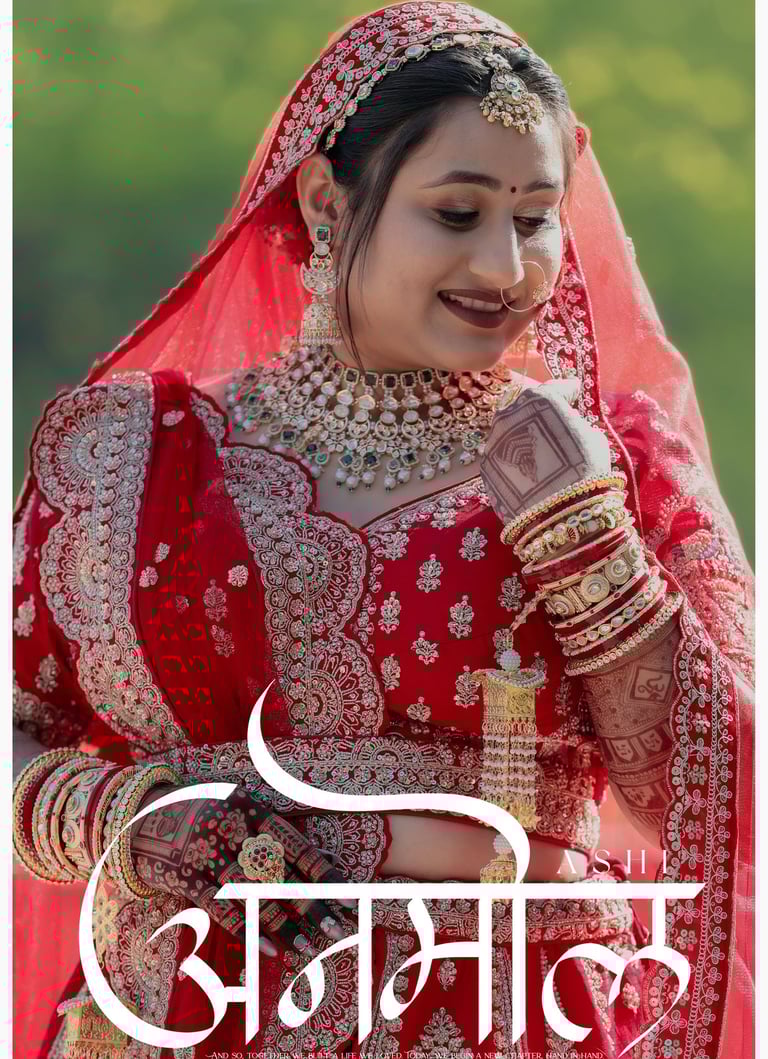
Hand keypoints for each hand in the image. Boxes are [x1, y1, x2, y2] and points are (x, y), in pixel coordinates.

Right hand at [130, 784, 353, 959]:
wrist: (141, 814)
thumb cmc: (204, 812)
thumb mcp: (239, 806)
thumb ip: (272, 831)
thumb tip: (322, 861)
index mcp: (252, 807)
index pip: (296, 845)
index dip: (325, 873)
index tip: (349, 896)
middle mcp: (232, 828)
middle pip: (280, 872)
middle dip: (312, 903)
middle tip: (338, 929)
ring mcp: (207, 853)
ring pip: (254, 894)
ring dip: (284, 923)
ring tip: (308, 947)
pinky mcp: (185, 877)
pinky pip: (223, 909)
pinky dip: (248, 930)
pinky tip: (270, 949)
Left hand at [480, 377, 611, 524]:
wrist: (558, 513)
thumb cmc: (585, 469)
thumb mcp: (592, 437)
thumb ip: (576, 423)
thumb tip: (570, 422)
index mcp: (540, 400)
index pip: (557, 388)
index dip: (569, 393)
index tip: (576, 396)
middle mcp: (509, 414)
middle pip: (527, 407)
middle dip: (541, 414)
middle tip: (556, 427)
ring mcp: (493, 441)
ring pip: (510, 431)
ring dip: (524, 437)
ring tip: (540, 454)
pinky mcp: (486, 467)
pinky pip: (503, 456)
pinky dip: (514, 460)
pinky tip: (528, 473)